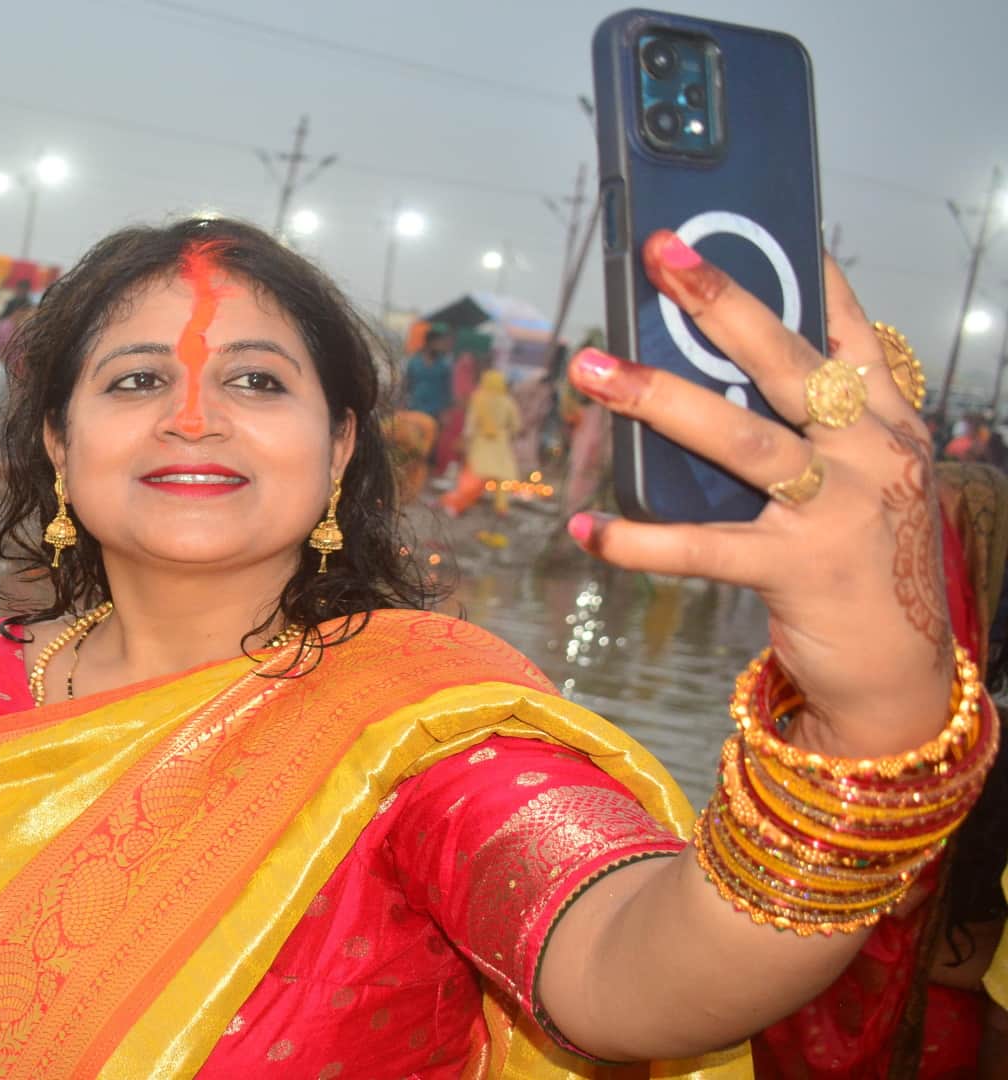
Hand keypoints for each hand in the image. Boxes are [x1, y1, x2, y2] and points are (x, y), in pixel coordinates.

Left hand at [567, 231, 950, 755]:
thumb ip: (808, 424)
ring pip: (740, 440)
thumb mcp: (859, 478)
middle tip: (659, 257)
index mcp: (887, 422)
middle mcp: (870, 455)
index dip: (801, 273)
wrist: (900, 671)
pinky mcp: (796, 572)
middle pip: (785, 363)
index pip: (847, 331)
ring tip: (591, 370)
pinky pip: (702, 547)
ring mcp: (836, 512)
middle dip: (720, 303)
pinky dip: (638, 539)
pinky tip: (585, 527)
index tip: (750, 221)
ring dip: (658, 400)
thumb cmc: (861, 559)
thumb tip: (709, 369)